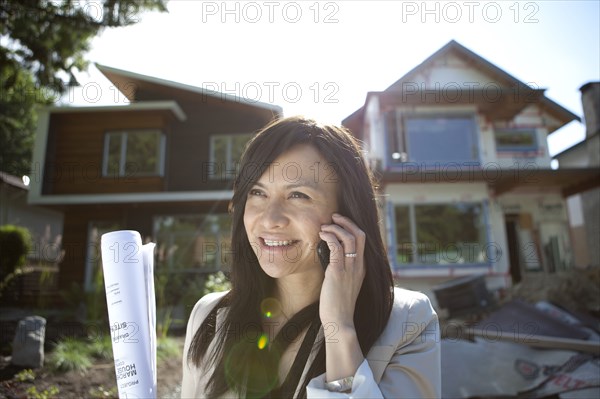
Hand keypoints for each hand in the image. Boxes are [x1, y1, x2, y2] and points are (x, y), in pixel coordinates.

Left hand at [318, 213, 365, 328]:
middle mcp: (359, 266)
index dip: (351, 227)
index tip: (339, 222)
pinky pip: (336, 247)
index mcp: (361, 267)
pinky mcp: (338, 273)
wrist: (340, 321)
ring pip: (349, 238)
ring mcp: (350, 269)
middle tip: (334, 217)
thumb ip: (342, 269)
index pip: (362, 240)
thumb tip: (331, 255)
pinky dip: (329, 237)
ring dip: (335, 227)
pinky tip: (321, 235)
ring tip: (324, 227)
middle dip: (347, 221)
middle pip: (360, 234)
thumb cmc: (338, 304)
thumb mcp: (345, 283)